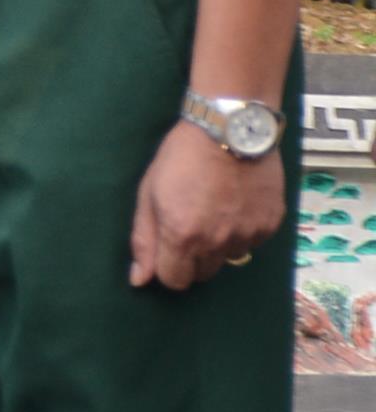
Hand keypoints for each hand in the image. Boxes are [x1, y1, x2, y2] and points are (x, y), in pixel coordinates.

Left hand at [131, 118, 286, 288]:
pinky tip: (235, 205)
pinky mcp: (271, 225)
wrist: (230, 130)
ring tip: (213, 210)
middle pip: (202, 274)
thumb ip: (144, 240)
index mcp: (182, 236)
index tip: (167, 250)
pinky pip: (252, 243)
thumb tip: (139, 280)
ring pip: (228, 259)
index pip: (174, 281)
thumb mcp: (149, 193)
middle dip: (192, 258)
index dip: (167, 269)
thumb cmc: (180, 157)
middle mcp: (218, 242)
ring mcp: (248, 235)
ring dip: (218, 245)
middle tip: (189, 225)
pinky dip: (242, 232)